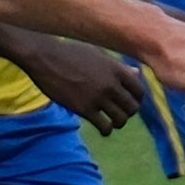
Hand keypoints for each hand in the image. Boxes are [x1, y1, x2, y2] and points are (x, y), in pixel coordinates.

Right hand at [19, 40, 143, 134]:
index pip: (138, 91)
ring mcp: (98, 97)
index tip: (129, 102)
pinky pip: (105, 127)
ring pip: (121, 119)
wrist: (45, 58)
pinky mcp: (85, 109)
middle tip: (119, 113)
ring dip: (118, 123)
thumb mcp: (98, 55)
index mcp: (116, 69)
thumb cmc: (71, 53)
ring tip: (111, 122)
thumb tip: (136, 73)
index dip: (136, 99)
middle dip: (128, 113)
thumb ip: (118, 67)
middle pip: (132, 107)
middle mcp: (111, 84)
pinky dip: (106, 131)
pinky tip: (102, 129)